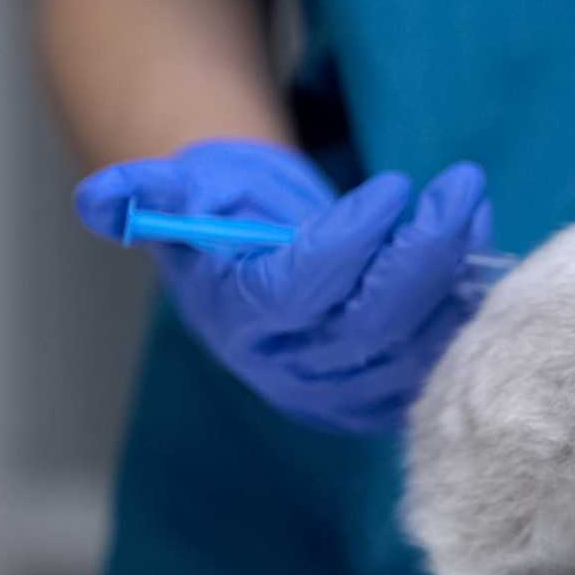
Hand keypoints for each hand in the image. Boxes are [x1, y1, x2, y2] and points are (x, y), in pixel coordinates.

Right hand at [76, 139, 491, 433]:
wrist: (255, 253)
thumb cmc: (220, 211)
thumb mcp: (179, 190)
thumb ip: (145, 193)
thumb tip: (98, 200)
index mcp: (239, 322)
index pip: (302, 292)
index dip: (351, 243)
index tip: (393, 186)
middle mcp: (291, 368)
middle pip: (372, 325)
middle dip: (423, 252)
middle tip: (459, 185)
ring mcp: (343, 388)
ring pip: (416, 343)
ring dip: (456, 269)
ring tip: (470, 197)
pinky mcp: (387, 389)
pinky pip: (439, 354)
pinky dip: (466, 298)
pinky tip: (477, 238)